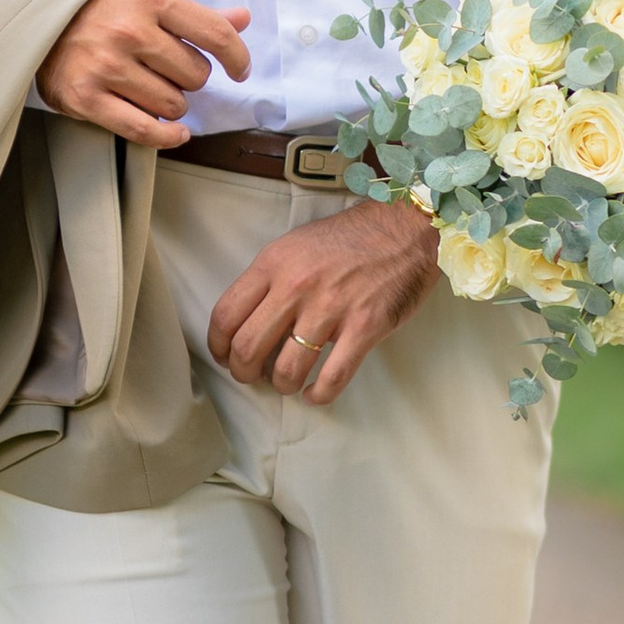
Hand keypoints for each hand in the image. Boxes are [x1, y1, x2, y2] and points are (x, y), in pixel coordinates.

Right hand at [37, 0, 250, 144]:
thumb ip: (197, 15)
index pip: (215, 33)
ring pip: (173, 105)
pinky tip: (175, 132)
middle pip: (196, 75)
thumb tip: (243, 18)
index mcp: (149, 0)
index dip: (237, 57)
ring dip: (171, 102)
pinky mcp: (85, 97)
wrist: (38, 16)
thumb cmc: (103, 9)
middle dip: (189, 77)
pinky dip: (166, 136)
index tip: (240, 70)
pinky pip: (144, 130)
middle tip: (166, 69)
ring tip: (149, 86)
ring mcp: (105, 66)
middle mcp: (128, 32)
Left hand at [208, 197, 440, 406]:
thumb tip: (248, 319)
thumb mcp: (296, 245)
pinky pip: (333, 377)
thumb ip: (269, 279)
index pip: (226, 315)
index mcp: (274, 264)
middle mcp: (296, 287)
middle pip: (248, 348)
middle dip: (244, 372)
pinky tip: (314, 394)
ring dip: (281, 385)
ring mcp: (331, 308)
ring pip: (287, 369)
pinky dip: (319, 395)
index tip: (225, 356)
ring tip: (287, 383)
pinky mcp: (365, 327)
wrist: (405, 229)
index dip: (218, 346)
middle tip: (253, 376)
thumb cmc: (350, 239)